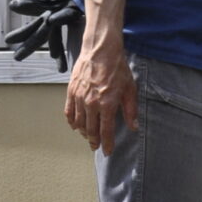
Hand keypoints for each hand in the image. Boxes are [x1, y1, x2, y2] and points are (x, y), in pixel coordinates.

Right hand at [65, 36, 137, 154]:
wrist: (101, 50)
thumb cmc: (117, 67)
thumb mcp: (130, 88)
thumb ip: (131, 110)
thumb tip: (133, 126)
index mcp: (107, 104)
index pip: (106, 130)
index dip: (107, 143)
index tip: (107, 151)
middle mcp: (91, 104)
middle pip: (91, 129)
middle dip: (94, 141)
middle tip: (96, 147)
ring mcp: (79, 98)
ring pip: (78, 123)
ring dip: (83, 133)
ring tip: (88, 137)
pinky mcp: (71, 92)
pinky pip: (69, 112)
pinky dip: (72, 121)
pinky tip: (75, 126)